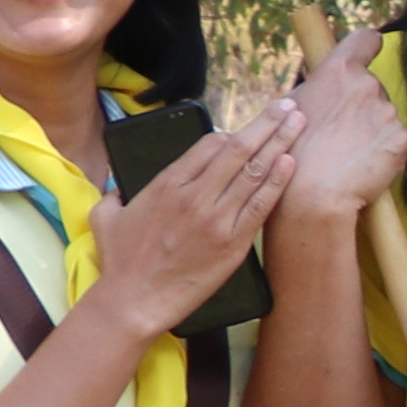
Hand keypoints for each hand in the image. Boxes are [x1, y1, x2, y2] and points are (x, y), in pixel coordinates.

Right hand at [93, 100, 304, 328]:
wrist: (134, 300)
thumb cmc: (120, 261)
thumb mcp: (106, 215)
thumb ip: (116, 192)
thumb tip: (122, 186)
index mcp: (166, 184)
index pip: (209, 145)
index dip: (232, 134)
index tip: (247, 130)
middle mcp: (195, 195)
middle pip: (239, 149)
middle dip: (267, 123)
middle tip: (288, 105)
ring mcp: (217, 219)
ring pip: (255, 171)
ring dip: (281, 143)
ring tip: (300, 122)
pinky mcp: (234, 243)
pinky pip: (261, 205)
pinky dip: (278, 181)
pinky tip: (292, 161)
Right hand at [278, 29, 406, 218]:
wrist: (311, 195)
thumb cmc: (291, 151)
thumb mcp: (291, 107)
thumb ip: (320, 88)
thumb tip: (329, 83)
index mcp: (338, 71)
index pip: (366, 40)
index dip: (367, 46)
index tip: (368, 51)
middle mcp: (367, 86)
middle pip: (372, 87)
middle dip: (360, 105)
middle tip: (337, 132)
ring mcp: (387, 113)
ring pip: (382, 116)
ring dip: (370, 130)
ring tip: (344, 152)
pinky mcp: (402, 139)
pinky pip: (393, 140)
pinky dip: (382, 151)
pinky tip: (360, 164)